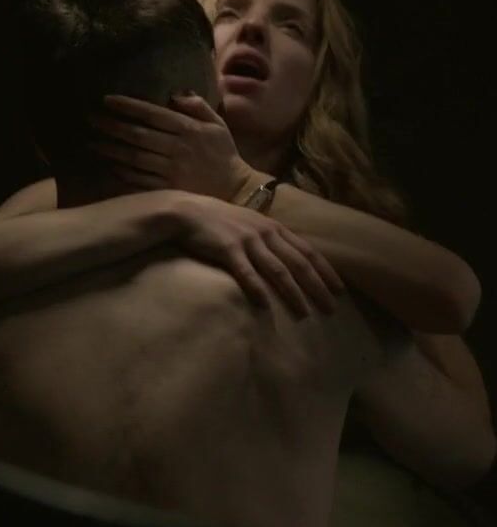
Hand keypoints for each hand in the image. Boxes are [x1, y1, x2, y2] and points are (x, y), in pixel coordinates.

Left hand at [86, 93, 255, 200]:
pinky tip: (110, 165)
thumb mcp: (217, 125)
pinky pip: (138, 180)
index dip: (128, 106)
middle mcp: (176, 148)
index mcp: (188, 129)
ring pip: (133, 158)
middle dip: (111, 126)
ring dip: (110, 149)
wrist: (235, 191)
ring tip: (92, 143)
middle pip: (137, 135)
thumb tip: (174, 94)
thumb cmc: (223, 155)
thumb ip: (197, 106)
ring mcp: (170, 171)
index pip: (152, 114)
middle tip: (91, 119)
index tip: (107, 100)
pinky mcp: (167, 190)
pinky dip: (122, 172)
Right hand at [175, 195, 345, 315]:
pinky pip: (246, 272)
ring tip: (304, 314)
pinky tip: (264, 306)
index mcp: (274, 228)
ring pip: (278, 270)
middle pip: (298, 263)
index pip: (308, 251)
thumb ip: (267, 239)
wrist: (187, 212)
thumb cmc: (218, 221)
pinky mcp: (228, 249)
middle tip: (331, 309)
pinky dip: (257, 289)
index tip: (339, 290)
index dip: (326, 271)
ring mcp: (248, 241)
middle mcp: (266, 233)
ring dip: (293, 293)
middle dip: (317, 287)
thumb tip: (283, 259)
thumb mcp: (249, 225)